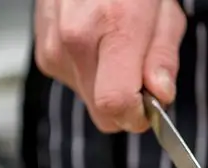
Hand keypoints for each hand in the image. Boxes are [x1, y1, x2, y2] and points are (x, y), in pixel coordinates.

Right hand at [34, 0, 186, 132]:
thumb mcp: (163, 11)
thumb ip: (163, 58)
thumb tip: (160, 96)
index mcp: (113, 27)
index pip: (115, 105)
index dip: (136, 117)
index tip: (149, 110)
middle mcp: (76, 40)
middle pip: (102, 112)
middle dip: (125, 102)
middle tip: (139, 72)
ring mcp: (54, 48)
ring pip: (89, 99)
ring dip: (107, 84)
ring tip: (115, 44)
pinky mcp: (44, 53)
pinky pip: (74, 81)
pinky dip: (90, 71)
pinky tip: (96, 41)